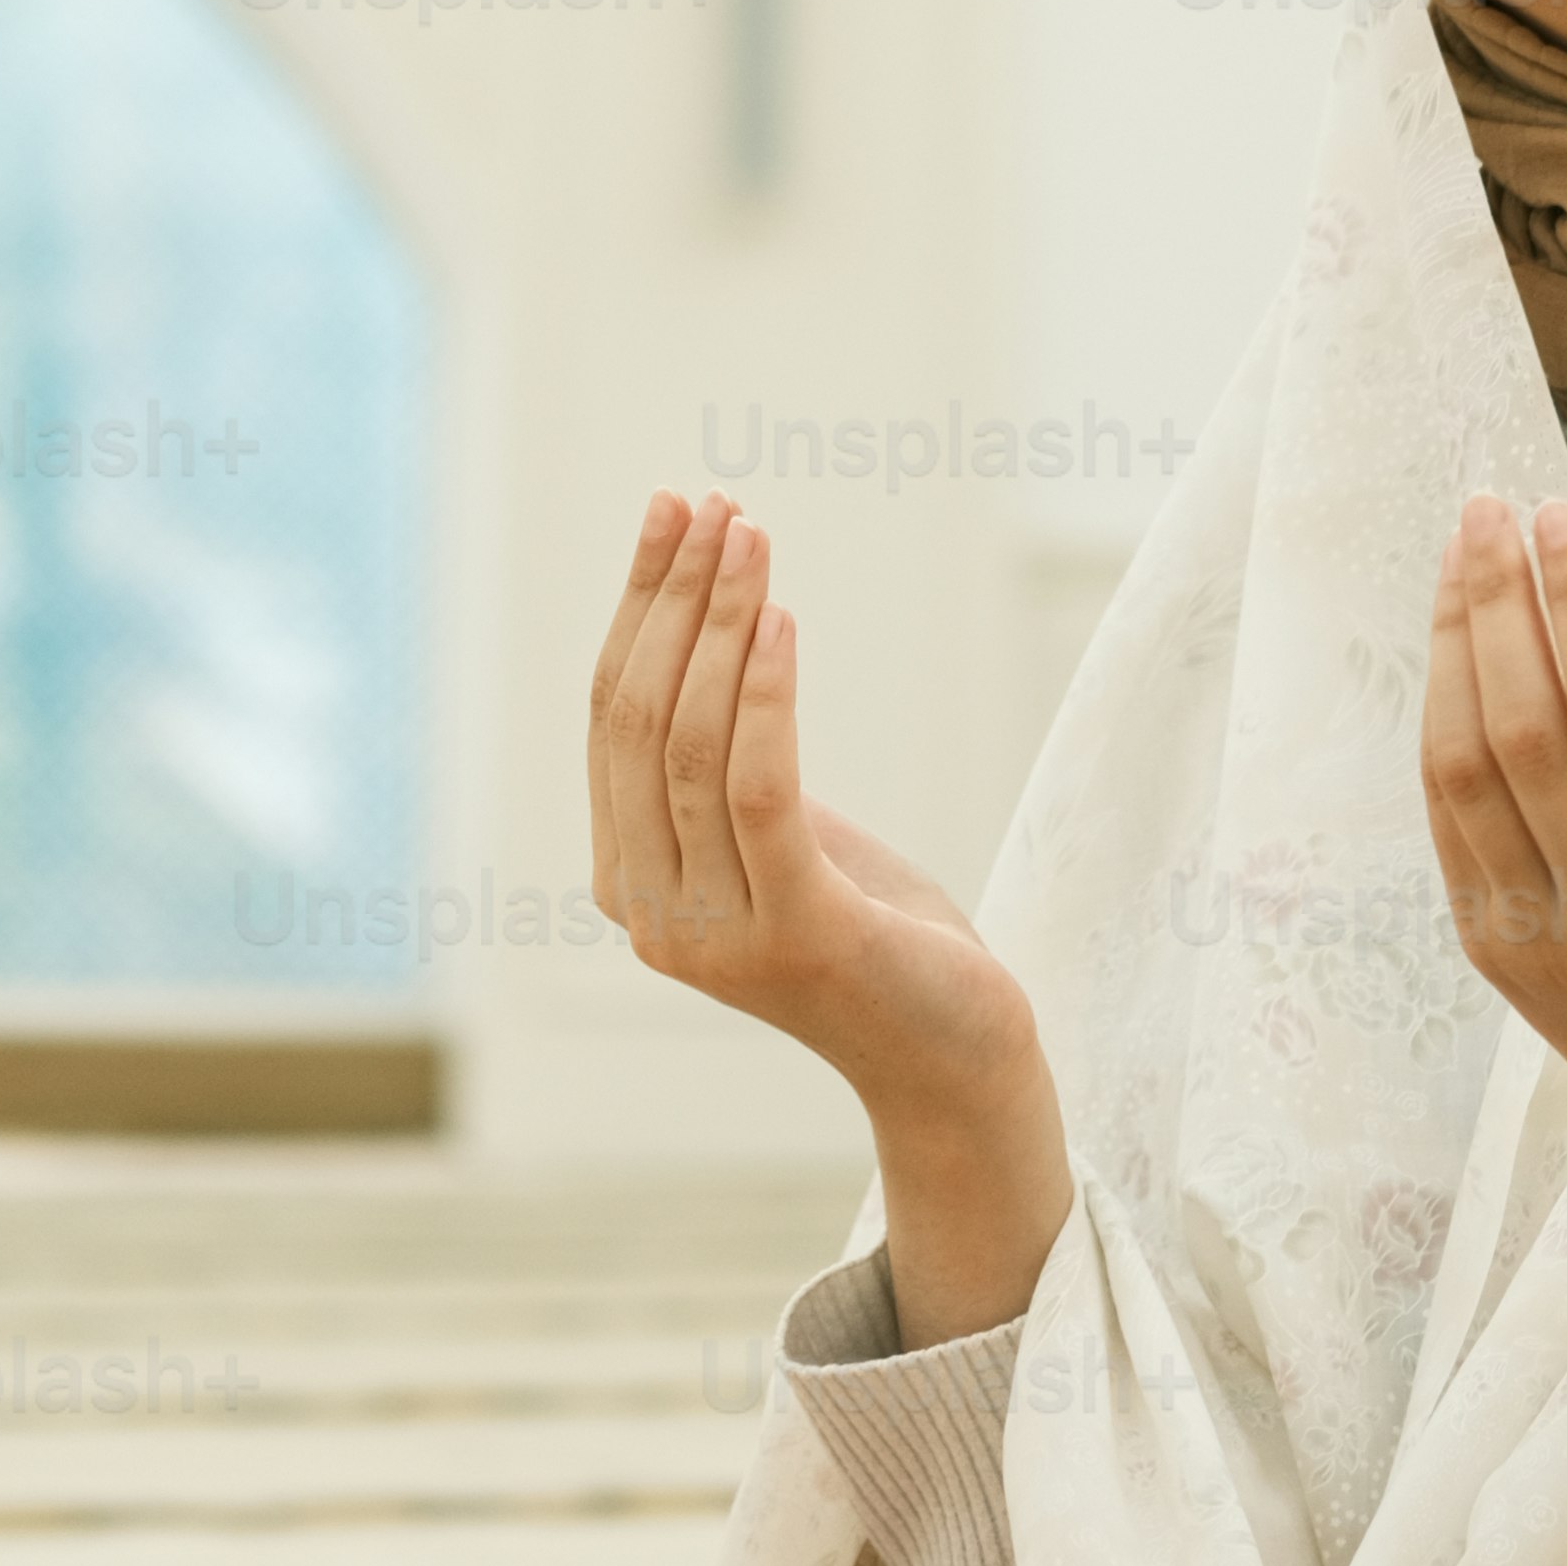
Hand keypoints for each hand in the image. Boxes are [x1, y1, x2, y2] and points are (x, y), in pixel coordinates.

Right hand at [590, 491, 1069, 1346]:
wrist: (956, 1059)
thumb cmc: (875, 933)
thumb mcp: (781, 836)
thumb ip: (724, 763)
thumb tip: (709, 626)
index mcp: (629, 880)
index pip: (610, 717)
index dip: (637, 606)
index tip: (674, 513)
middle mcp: (653, 912)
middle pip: (639, 721)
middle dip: (671, 597)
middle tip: (712, 506)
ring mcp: (719, 933)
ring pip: (692, 745)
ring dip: (720, 624)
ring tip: (752, 536)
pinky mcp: (800, 934)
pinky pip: (760, 792)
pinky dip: (764, 696)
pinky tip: (782, 621)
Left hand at [1420, 488, 1566, 1470]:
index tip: (1560, 513)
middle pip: (1527, 730)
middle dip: (1498, 600)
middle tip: (1493, 507)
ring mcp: (1544, 945)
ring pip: (1466, 767)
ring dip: (1454, 643)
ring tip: (1467, 553)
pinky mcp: (1493, 951)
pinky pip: (1448, 813)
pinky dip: (1443, 714)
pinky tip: (1460, 642)